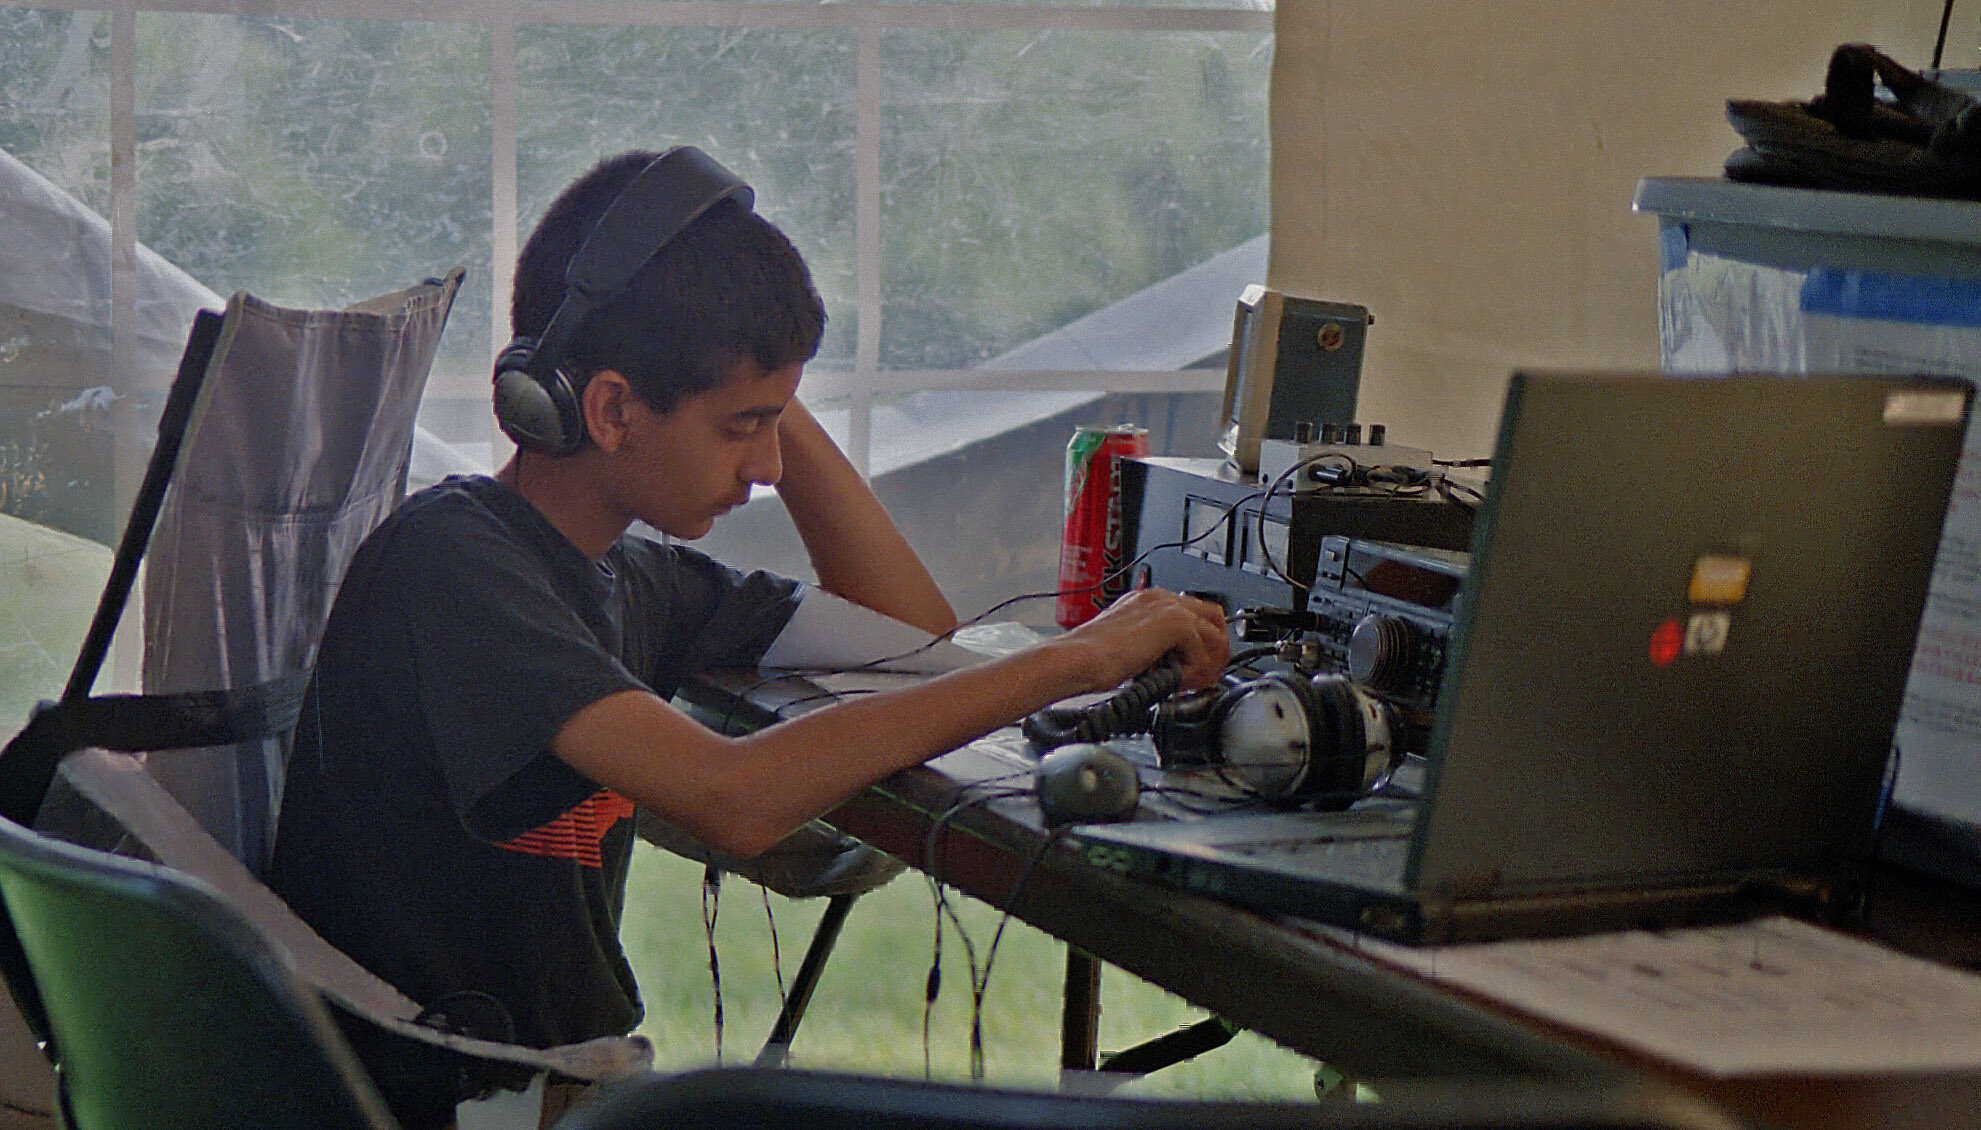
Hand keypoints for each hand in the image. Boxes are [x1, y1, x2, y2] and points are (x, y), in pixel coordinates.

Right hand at [1059, 588, 1228, 693]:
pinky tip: (1172, 681)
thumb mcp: (1130, 648)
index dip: (1199, 644)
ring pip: (1214, 634)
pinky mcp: (1174, 623)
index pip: (1192, 614)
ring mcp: (1169, 607)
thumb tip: (1173, 667)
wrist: (1077, 659)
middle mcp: (1160, 598)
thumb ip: (1153, 649)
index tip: (1192, 668)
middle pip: (1214, 617)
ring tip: (1187, 682)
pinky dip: (1193, 672)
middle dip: (1214, 649)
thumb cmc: (1088, 659)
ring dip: (1206, 663)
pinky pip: (1202, 651)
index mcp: (1147, 601)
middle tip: (1203, 675)